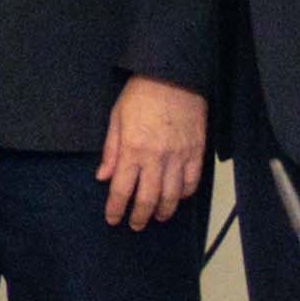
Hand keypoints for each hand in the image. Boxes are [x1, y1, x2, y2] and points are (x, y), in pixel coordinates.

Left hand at [95, 78, 206, 228]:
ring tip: (157, 217)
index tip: (113, 219)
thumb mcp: (117, 118)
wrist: (174, 76)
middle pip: (148, 199)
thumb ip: (111, 150)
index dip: (116, 209)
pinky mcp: (196, 152)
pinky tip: (178, 198)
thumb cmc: (141, 94)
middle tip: (135, 225)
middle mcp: (156, 158)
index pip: (122, 190)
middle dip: (139, 216)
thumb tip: (103, 177)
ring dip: (163, 211)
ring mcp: (179, 157)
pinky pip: (192, 182)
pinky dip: (184, 194)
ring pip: (172, 196)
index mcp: (132, 150)